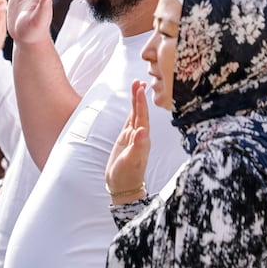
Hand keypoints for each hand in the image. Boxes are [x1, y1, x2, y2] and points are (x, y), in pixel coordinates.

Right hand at [105, 81, 150, 202]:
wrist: (124, 186)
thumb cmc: (127, 175)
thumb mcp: (131, 161)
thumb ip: (137, 146)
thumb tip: (141, 131)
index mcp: (142, 139)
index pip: (142, 117)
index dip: (140, 103)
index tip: (139, 89)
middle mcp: (140, 136)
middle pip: (140, 113)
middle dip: (139, 97)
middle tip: (138, 81)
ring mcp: (133, 137)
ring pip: (135, 115)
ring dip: (136, 101)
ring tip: (136, 87)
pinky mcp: (126, 140)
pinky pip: (130, 122)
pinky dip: (131, 111)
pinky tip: (133, 105)